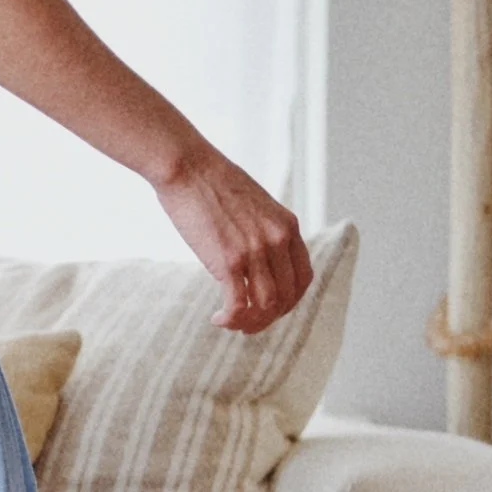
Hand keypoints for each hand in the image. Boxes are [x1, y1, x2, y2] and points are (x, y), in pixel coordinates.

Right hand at [155, 151, 312, 334]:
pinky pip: (238, 305)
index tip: (269, 308)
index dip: (288, 301)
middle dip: (268, 318)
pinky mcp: (228, 261)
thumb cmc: (212, 183)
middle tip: (247, 323)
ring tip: (231, 323)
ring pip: (266, 306)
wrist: (188, 167)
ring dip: (250, 323)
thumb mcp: (254, 204)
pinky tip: (217, 318)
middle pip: (286, 297)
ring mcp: (254, 251)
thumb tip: (255, 253)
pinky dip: (230, 320)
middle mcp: (277, 240)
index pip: (303, 278)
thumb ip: (263, 229)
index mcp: (287, 226)